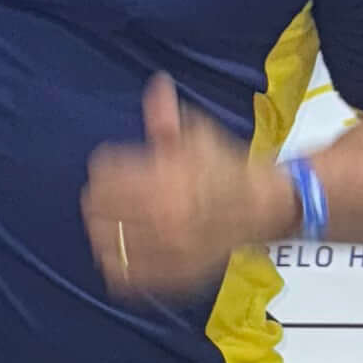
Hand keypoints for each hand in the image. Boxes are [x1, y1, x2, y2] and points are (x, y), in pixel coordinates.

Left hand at [83, 75, 286, 297]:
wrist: (264, 205)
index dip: (104, 169)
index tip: (108, 169)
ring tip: (108, 224)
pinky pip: (127, 277)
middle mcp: (164, 215)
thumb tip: (157, 84)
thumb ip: (167, 116)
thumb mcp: (198, 135)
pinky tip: (118, 252)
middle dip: (99, 199)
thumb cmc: (226, 167)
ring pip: (107, 242)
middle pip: (98, 207)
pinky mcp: (173, 273)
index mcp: (165, 177)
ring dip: (102, 231)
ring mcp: (167, 248)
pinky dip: (116, 265)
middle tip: (104, 197)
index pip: (104, 173)